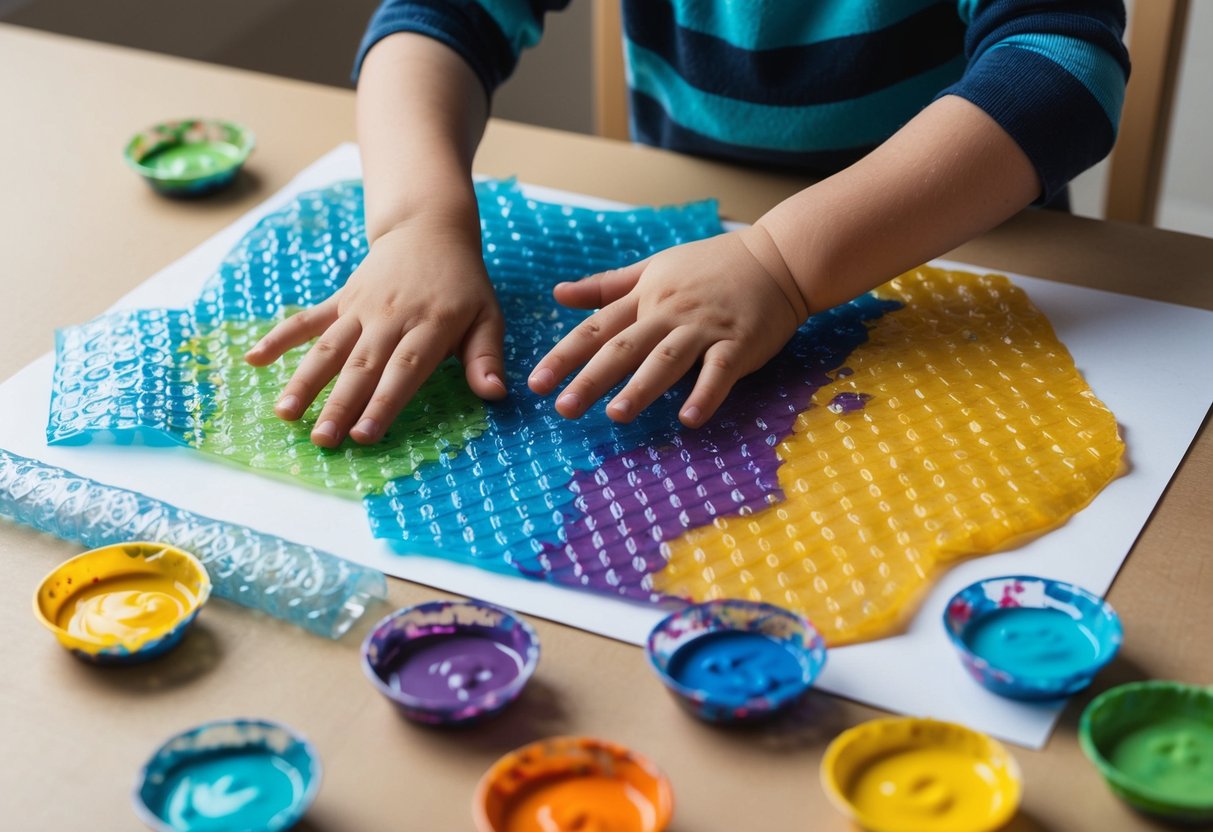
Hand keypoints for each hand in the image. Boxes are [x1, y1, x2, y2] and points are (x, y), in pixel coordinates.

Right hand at [244, 219, 505, 446]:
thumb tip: (496, 394)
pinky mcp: (341, 300)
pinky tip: (252, 360)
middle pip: (361, 366)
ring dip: (304, 381)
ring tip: (285, 414)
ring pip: (328, 348)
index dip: (383, 403)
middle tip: (322, 440)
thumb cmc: (463, 284)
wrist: (429, 228)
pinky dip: (278, 338)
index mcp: (429, 325)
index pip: (404, 369)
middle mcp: (390, 317)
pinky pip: (306, 320)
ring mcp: (360, 308)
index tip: (365, 435)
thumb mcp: (487, 316)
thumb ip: (486, 356)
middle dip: (339, 405)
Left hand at [527, 225, 808, 427]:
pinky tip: (690, 419)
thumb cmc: (712, 266)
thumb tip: (558, 295)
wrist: (778, 258)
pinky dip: (705, 395)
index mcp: (645, 297)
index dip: (565, 356)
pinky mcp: (738, 343)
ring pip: (666, 359)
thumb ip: (607, 286)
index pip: (597, 329)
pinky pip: (719, 371)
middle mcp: (669, 312)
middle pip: (624, 348)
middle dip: (592, 378)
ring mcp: (704, 328)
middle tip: (564, 408)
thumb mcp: (654, 268)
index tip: (537, 383)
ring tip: (617, 415)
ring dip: (642, 388)